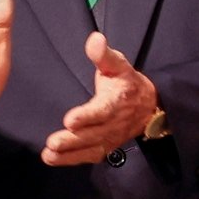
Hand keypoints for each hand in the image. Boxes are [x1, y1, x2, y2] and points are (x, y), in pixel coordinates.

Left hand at [43, 33, 159, 165]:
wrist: (149, 106)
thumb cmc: (127, 82)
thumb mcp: (118, 65)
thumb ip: (104, 55)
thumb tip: (94, 38)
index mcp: (118, 100)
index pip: (103, 110)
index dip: (88, 116)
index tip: (71, 120)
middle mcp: (115, 122)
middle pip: (93, 133)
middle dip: (73, 140)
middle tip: (53, 142)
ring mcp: (111, 137)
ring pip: (90, 147)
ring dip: (70, 153)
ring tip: (49, 154)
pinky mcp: (106, 146)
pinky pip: (90, 156)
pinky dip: (72, 160)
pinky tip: (53, 159)